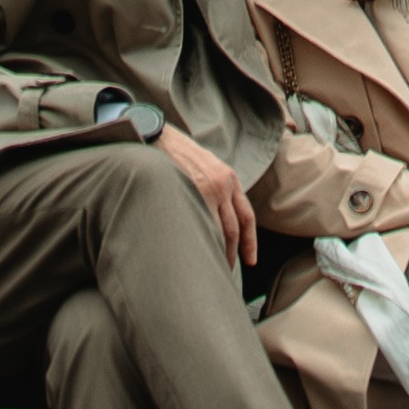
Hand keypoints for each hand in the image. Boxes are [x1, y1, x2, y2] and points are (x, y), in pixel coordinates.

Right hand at [161, 125, 257, 269]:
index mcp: (229, 178)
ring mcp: (209, 188)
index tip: (250, 261)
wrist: (158, 136)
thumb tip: (212, 214)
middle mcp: (224, 184)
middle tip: (228, 272)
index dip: (250, 241)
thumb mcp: (204, 164)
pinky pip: (203, 223)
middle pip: (235, 228)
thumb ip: (213, 186)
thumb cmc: (176, 153)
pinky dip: (203, 241)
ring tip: (212, 269)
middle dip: (234, 253)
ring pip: (221, 230)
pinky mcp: (194, 191)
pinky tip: (198, 253)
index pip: (246, 216)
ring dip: (219, 252)